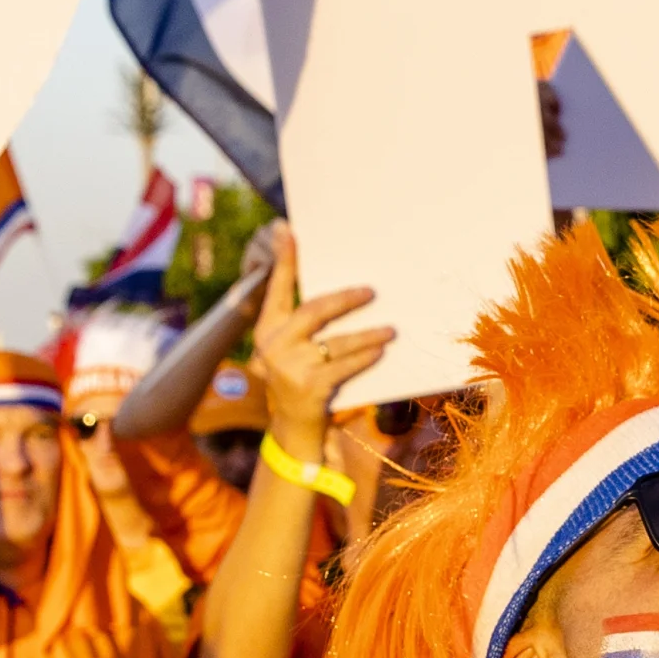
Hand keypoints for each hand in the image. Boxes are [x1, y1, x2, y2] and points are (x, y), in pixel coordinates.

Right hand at [246, 233, 395, 466]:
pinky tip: (380, 351)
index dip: (284, 259)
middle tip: (371, 292)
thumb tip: (341, 286)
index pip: (277, 287)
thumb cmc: (301, 376)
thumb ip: (306, 320)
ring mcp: (290, 367)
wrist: (292, 428)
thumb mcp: (294, 347)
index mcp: (267, 328)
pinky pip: (345, 365)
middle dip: (345, 299)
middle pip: (314, 311)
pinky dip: (365, 357)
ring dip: (368, 334)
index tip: (287, 229)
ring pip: (337, 341)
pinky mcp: (309, 388)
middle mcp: (273, 345)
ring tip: (390, 330)